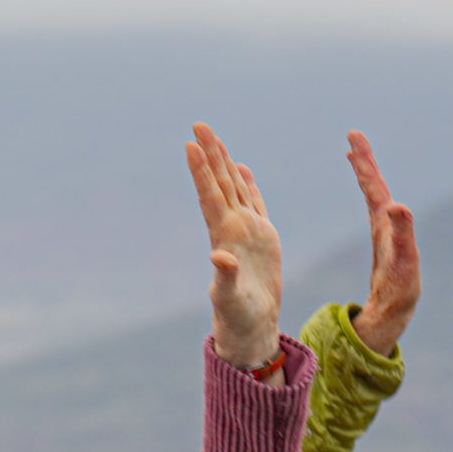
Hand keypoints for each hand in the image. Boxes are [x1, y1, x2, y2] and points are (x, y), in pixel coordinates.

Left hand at [186, 125, 284, 372]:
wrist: (252, 327)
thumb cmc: (238, 317)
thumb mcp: (230, 298)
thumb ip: (225, 277)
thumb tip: (218, 257)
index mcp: (224, 237)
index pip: (210, 196)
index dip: (201, 171)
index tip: (191, 144)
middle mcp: (232, 229)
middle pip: (219, 183)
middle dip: (210, 154)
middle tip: (198, 124)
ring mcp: (247, 230)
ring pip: (235, 188)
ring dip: (224, 163)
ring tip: (215, 138)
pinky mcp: (262, 237)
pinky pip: (254, 202)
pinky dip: (247, 183)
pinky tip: (242, 168)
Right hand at [345, 131, 419, 355]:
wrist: (394, 315)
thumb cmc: (399, 294)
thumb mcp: (402, 263)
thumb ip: (402, 233)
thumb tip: (397, 204)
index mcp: (392, 226)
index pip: (377, 189)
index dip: (367, 166)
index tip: (355, 141)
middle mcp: (391, 225)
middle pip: (376, 186)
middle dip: (366, 162)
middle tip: (354, 135)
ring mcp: (386, 231)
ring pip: (375, 194)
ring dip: (365, 172)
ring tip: (353, 152)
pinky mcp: (382, 240)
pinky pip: (372, 207)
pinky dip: (366, 190)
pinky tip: (362, 186)